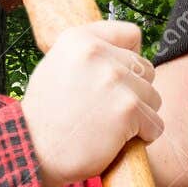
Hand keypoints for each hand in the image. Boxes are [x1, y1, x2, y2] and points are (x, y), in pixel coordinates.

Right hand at [21, 20, 162, 186]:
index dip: (130, 59)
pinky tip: (116, 141)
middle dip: (134, 92)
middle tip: (106, 110)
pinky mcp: (128, 108)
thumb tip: (130, 51)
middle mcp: (99, 53)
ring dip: (139, 117)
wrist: (32, 152)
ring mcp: (115, 80)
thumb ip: (90, 55)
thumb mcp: (57, 67)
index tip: (116, 78)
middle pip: (146, 70)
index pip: (131, 34)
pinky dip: (143, 137)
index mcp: (80, 39)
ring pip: (154, 98)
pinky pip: (155, 125)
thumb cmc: (45, 116)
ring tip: (109, 127)